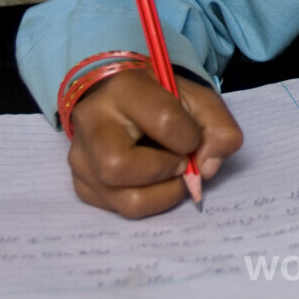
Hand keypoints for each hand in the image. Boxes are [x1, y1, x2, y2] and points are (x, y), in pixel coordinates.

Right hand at [67, 68, 242, 217]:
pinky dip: (147, 201)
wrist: (120, 99)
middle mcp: (92, 123)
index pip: (163, 120)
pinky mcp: (80, 183)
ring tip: (171, 174)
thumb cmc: (162, 99)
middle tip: (181, 162)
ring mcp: (80, 157)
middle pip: (119, 166)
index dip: (190, 137)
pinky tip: (151, 181)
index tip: (193, 137)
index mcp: (124, 89)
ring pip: (122, 199)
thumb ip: (218, 127)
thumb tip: (206, 169)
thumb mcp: (197, 99)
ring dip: (161, 194)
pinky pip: (117, 209)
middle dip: (165, 172)